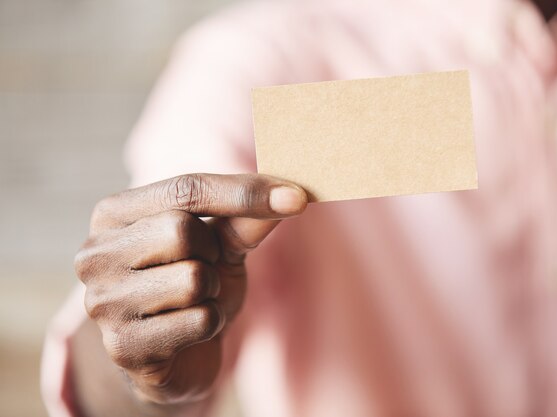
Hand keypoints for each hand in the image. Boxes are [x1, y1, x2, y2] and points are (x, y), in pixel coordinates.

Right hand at [74, 173, 306, 404]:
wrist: (175, 353)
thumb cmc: (193, 285)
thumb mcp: (221, 245)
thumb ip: (245, 220)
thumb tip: (291, 196)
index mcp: (114, 214)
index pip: (185, 189)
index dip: (245, 192)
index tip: (297, 198)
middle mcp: (95, 254)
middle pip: (181, 230)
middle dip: (211, 253)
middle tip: (202, 269)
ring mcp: (102, 302)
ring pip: (193, 279)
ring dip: (211, 293)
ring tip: (193, 302)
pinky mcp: (122, 346)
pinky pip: (198, 321)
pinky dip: (210, 325)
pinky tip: (187, 332)